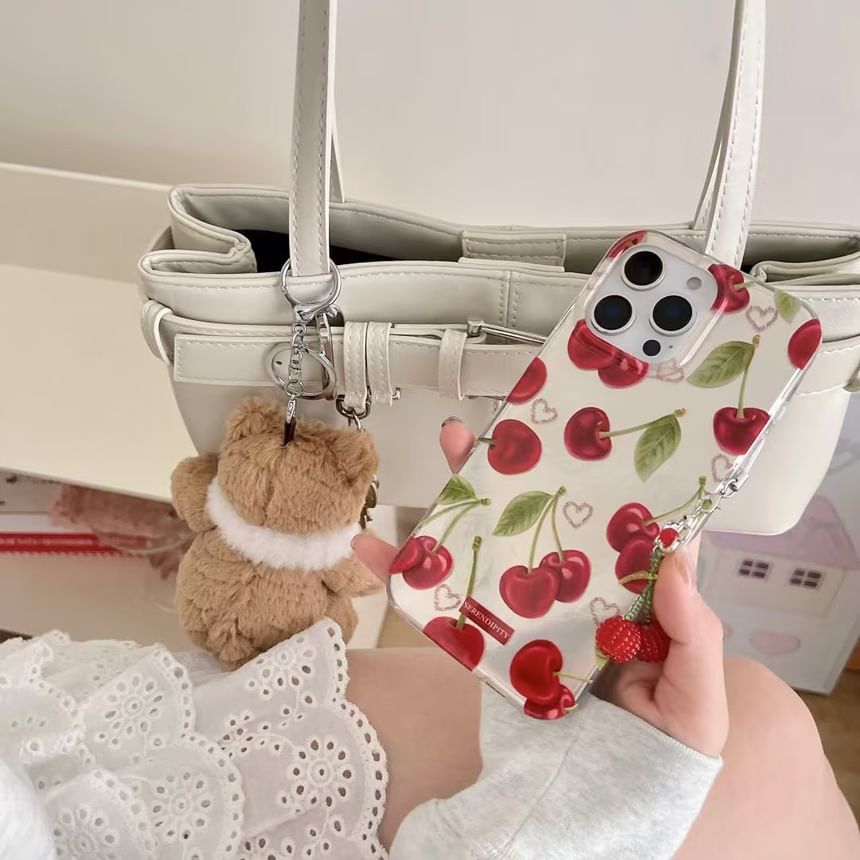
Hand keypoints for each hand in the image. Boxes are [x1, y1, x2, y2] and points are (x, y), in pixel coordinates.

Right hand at [353, 419, 728, 757]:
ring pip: (493, 551)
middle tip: (493, 429)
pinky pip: (450, 611)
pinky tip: (380, 552)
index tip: (582, 437)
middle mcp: (576, 597)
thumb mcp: (698, 700)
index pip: (618, 528)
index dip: (602, 479)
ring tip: (442, 454)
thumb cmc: (663, 753)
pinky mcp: (491, 648)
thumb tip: (674, 560)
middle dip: (514, 472)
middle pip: (544, 523)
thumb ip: (692, 634)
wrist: (597, 811)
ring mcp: (529, 619)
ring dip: (461, 504)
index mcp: (628, 598)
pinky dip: (410, 581)